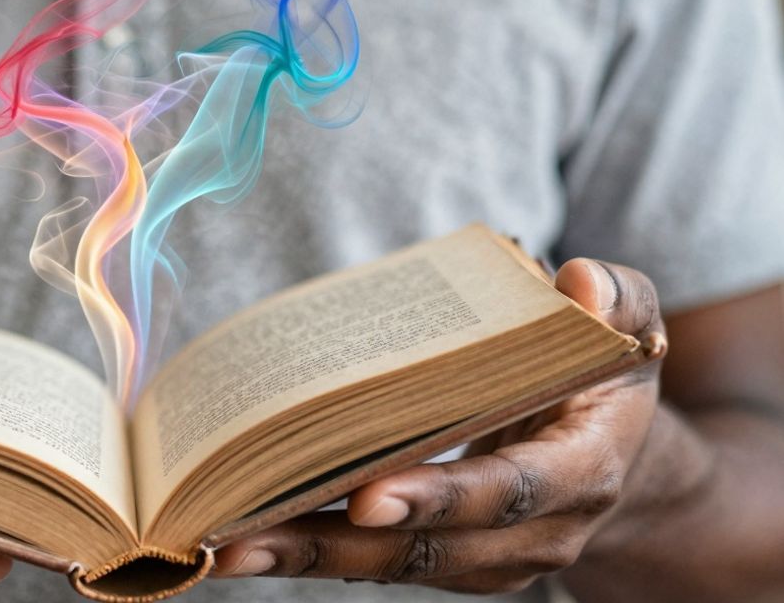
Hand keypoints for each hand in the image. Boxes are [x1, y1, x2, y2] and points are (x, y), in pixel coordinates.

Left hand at [212, 258, 664, 593]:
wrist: (611, 451)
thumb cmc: (601, 373)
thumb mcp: (629, 327)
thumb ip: (616, 298)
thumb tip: (577, 284)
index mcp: (580, 472)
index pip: (508, 493)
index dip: (442, 497)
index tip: (371, 494)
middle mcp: (533, 535)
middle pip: (428, 550)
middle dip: (335, 543)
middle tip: (249, 533)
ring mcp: (486, 560)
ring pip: (387, 565)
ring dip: (302, 556)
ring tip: (220, 543)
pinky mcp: (445, 561)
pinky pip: (372, 560)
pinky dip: (309, 548)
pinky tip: (241, 534)